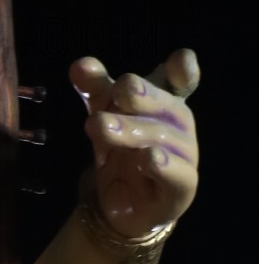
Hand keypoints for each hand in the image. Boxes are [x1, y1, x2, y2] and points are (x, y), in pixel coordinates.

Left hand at [70, 48, 198, 237]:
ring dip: (132, 130)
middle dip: (143, 96)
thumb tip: (80, 65)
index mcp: (165, 102)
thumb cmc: (121, 148)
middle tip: (120, 90)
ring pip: (163, 138)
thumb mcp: (104, 114)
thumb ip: (94, 89)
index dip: (183, 70)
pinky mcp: (180, 188)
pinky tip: (148, 158)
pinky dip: (163, 165)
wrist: (122, 202)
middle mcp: (178, 126)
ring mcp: (184, 157)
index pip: (182, 80)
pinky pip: (177, 174)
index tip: (180, 61)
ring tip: (99, 125)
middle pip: (167, 105)